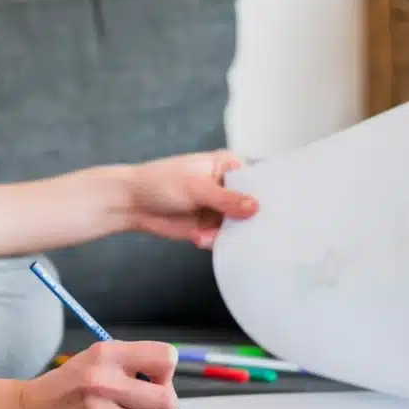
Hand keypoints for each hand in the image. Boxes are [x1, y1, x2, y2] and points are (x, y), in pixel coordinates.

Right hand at [14, 341, 178, 408]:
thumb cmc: (67, 384)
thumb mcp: (95, 357)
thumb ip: (133, 361)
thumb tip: (169, 379)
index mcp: (105, 355)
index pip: (165, 358)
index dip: (165, 370)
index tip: (154, 377)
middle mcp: (104, 384)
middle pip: (167, 400)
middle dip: (167, 403)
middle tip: (152, 403)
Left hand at [126, 150, 257, 248]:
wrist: (132, 203)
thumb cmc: (160, 182)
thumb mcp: (195, 186)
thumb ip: (226, 198)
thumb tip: (254, 206)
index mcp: (227, 166)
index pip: (256, 179)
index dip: (266, 194)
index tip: (276, 209)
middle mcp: (227, 188)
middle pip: (252, 206)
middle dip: (251, 220)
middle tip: (249, 230)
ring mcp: (219, 209)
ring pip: (240, 226)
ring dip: (231, 235)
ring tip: (215, 234)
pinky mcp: (210, 228)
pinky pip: (224, 239)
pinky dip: (216, 242)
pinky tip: (200, 238)